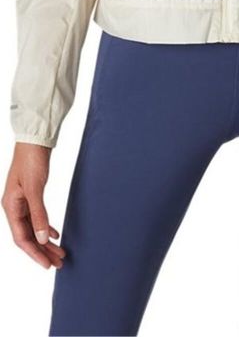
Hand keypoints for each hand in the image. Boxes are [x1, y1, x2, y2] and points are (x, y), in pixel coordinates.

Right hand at [1, 142, 66, 269]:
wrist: (34, 140)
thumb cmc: (31, 160)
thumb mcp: (34, 188)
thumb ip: (38, 214)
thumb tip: (42, 239)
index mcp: (11, 207)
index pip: (22, 238)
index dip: (35, 254)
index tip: (48, 265)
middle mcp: (14, 206)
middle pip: (28, 236)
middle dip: (43, 251)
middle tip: (59, 262)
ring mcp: (22, 201)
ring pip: (33, 228)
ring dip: (46, 241)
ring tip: (60, 252)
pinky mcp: (30, 195)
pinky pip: (36, 217)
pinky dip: (46, 227)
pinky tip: (54, 234)